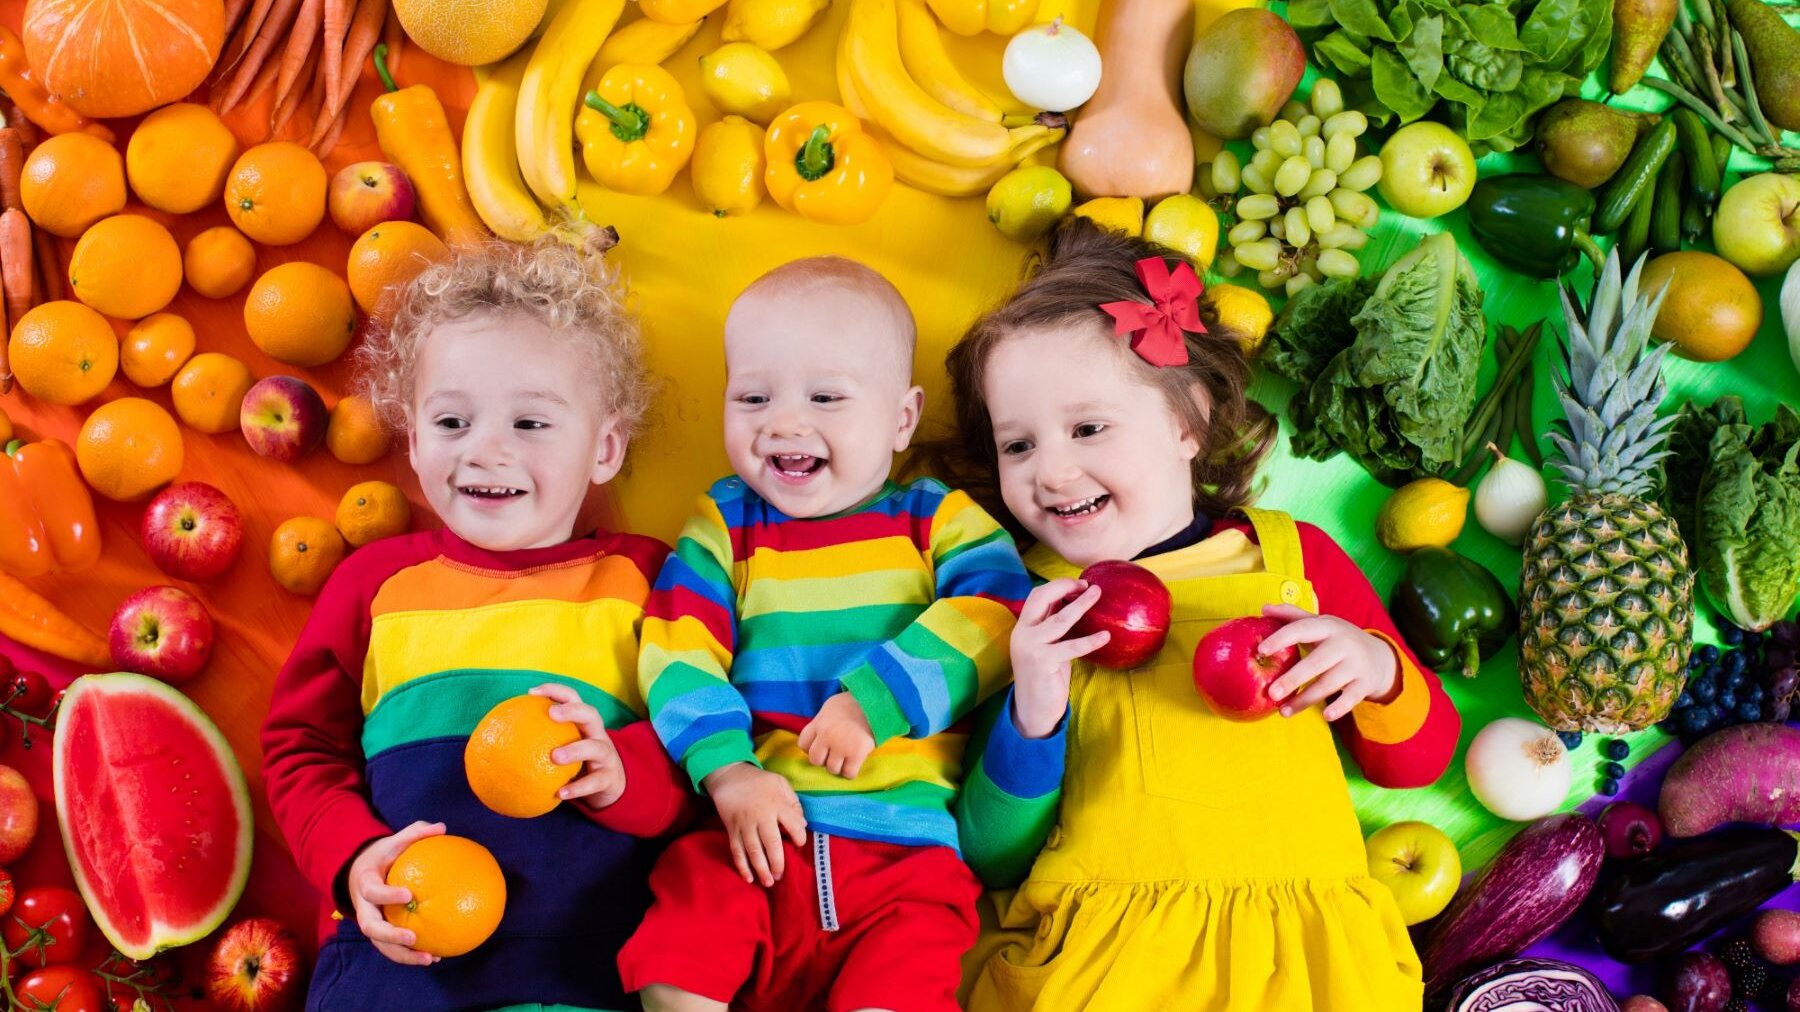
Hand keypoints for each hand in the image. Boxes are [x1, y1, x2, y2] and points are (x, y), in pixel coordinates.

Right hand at [347, 820, 445, 965]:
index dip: (387, 895)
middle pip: (370, 927)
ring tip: (429, 959)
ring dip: (403, 955)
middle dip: (390, 936)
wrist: (360, 872)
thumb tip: (442, 828)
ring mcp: (370, 922)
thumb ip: (415, 833)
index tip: (409, 895)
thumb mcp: (393, 841)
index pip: (372, 891)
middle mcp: (364, 907)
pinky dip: (409, 955)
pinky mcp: (380, 933)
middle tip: (412, 938)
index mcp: (365, 883)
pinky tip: (434, 957)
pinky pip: (392, 948)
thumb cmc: (383, 856)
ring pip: (380, 945)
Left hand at [530, 682, 625, 810]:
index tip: (532, 693)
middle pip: (591, 714)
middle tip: (552, 714)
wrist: (611, 785)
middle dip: (572, 710)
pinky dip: (578, 787)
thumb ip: (538, 740)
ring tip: (555, 757)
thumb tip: (495, 740)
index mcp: (583, 723)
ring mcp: (606, 755)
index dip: (555, 690)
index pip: (572, 698)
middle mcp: (598, 734)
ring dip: (576, 749)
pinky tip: (560, 793)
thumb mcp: (563, 746)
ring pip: (596, 747)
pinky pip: (594, 782)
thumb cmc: (578, 761)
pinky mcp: (609, 778)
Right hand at [702, 762, 806, 886]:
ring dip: (761, 869)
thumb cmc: (759, 781)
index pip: (793, 824)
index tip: (800, 844)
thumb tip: (802, 824)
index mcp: (776, 804)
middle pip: (771, 843)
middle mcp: (761, 816)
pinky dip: (742, 866)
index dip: (799, 837)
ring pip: (753, 851)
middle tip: (781, 876)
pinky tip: (748, 878)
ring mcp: (745, 825)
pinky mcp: (732, 830)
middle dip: (778, 862)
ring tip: (769, 882)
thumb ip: (793, 802)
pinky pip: (737, 851)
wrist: (729, 776)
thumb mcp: (780, 783)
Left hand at [797, 693, 874, 778]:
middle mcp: (827, 736)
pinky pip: (848, 773)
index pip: (803, 744)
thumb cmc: (853, 703)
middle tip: (834, 753)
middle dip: (823, 759)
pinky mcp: (857, 754)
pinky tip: (854, 763)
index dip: (811, 747)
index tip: (821, 745)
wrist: (876, 702)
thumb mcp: (830, 706)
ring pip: (832, 769)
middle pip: (815, 760)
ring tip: (846, 758)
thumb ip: (821, 721)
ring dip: (838, 766)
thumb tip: (817, 734)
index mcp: (819, 724)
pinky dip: (850, 772)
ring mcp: (841, 746)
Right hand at [1010, 579, 1108, 738]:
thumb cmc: (1045, 677)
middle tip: (1089, 585)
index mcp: (1023, 627)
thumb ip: (1054, 628)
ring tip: (1098, 594)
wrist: (1033, 710)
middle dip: (1065, 587)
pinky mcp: (1042, 661)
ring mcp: (1030, 646)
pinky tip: (1105, 636)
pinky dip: (1089, 640)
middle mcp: (1023, 633)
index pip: (1037, 596)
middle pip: (1042, 598)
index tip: (1080, 584)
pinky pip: (1071, 646)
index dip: (1058, 586)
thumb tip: (1076, 605)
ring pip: (1059, 618)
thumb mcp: (1048, 647)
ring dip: (1081, 604)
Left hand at [1260, 604, 1399, 720]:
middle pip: (1316, 662)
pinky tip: (1325, 716)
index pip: (1302, 629)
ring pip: (1329, 684)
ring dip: (1305, 699)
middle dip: (1293, 678)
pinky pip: (1351, 698)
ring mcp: (1356, 665)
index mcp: (1328, 626)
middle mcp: (1343, 644)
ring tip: (1283, 712)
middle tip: (1271, 693)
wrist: (1380, 657)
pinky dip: (1340, 707)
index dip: (1281, 639)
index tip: (1261, 650)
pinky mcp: (1365, 684)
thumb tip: (1264, 608)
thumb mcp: (1320, 624)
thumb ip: (1293, 616)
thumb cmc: (1338, 640)